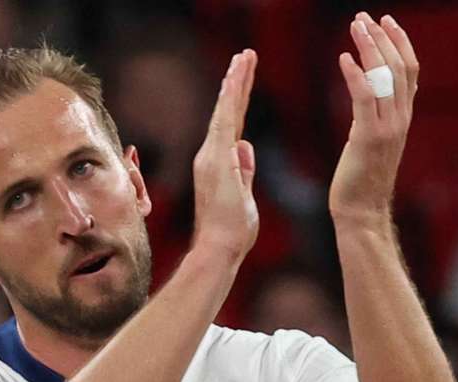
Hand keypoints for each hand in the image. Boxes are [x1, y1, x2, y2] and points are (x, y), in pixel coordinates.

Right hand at [191, 50, 258, 264]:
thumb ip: (244, 171)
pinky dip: (229, 99)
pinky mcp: (216, 160)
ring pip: (225, 111)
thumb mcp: (244, 196)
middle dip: (237, 82)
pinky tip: (235, 79)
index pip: (232, 126)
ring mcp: (211, 157)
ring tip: (244, 57)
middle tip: (246, 55)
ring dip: (235, 82)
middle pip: (227, 112)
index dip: (238, 100)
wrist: (218, 249)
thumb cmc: (231, 232)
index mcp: (219, 164)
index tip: (244, 77)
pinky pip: (224, 122)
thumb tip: (246, 147)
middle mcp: (211, 156)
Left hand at [328, 13, 418, 227]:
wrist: (361, 212)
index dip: (400, 43)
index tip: (386, 21)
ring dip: (370, 47)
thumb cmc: (361, 180)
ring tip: (356, 26)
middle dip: (383, 37)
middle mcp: (400, 120)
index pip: (410, 71)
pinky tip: (343, 58)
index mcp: (403, 118)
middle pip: (400, 67)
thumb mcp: (374, 141)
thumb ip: (378, 116)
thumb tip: (371, 94)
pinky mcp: (368, 138)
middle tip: (364, 17)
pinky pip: (365, 98)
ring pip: (385, 77)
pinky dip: (355, 75)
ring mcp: (388, 129)